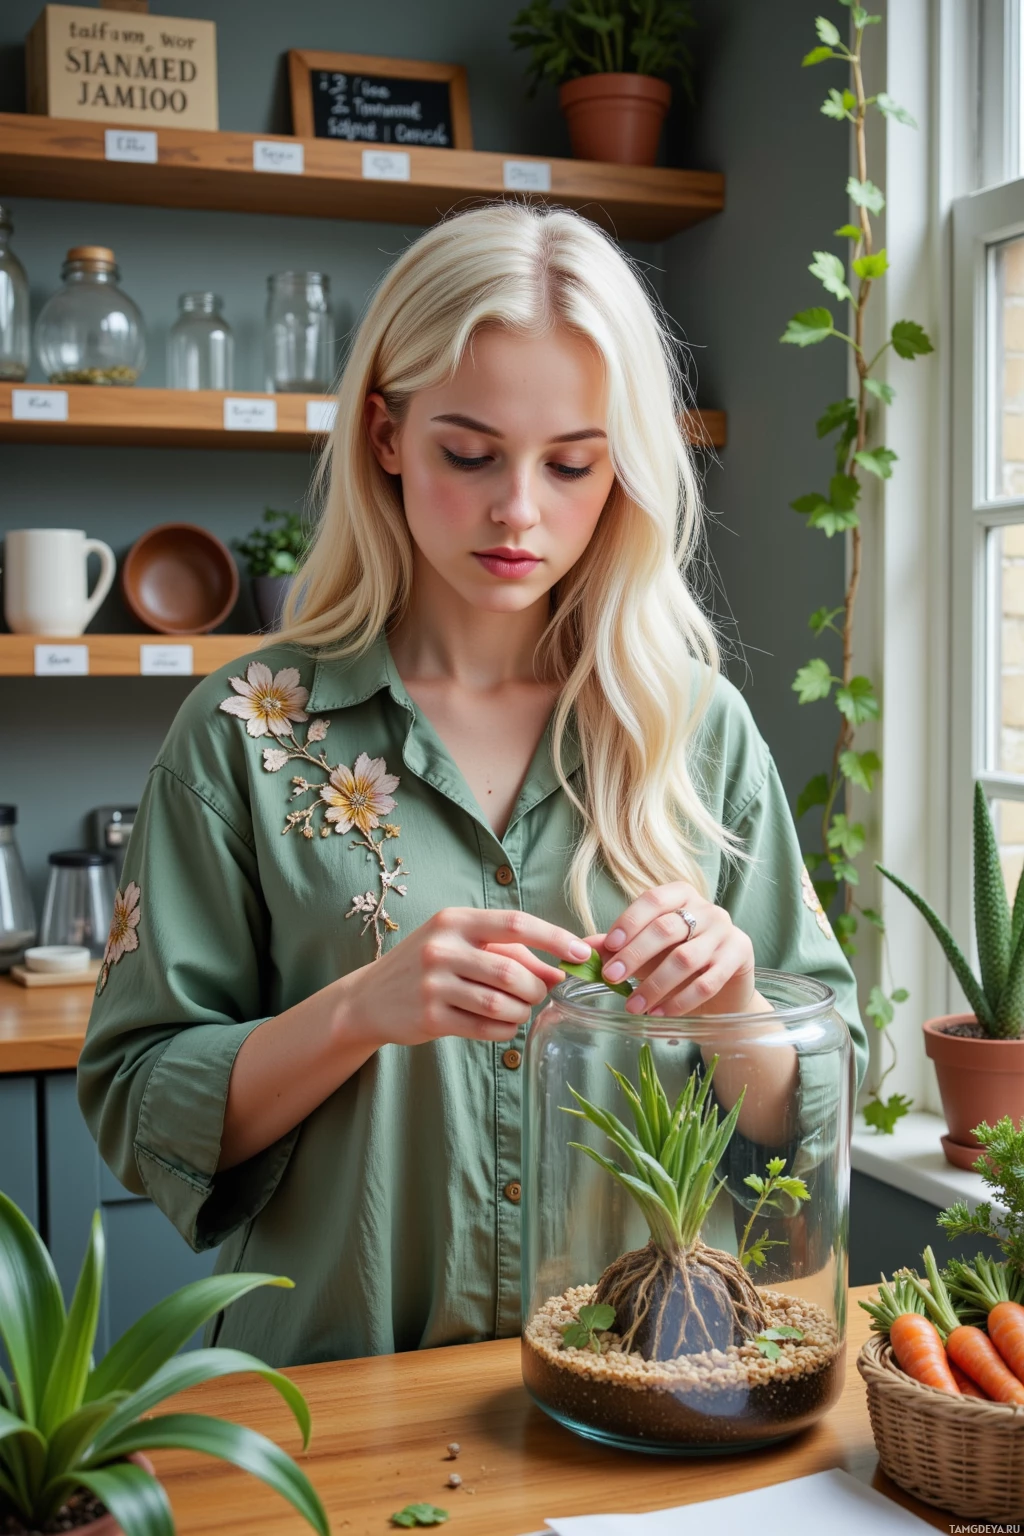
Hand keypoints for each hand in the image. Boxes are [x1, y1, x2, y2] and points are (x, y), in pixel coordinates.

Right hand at [343, 906, 589, 1048]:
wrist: (370, 998)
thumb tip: (560, 970)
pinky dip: (505, 1029)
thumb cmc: (429, 965)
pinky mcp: (430, 1017)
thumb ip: (511, 952)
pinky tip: (502, 1025)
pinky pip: (486, 1027)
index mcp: (455, 920)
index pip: (515, 923)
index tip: (582, 953)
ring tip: (519, 1010)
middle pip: (512, 971)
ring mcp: (433, 983)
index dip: (554, 938)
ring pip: (501, 1003)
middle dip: (536, 987)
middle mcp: (442, 947)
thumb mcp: (464, 945)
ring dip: (522, 1011)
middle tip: (538, 994)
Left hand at [581, 884, 759, 1017]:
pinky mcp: (740, 956)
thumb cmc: (678, 962)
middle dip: (635, 955)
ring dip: (655, 985)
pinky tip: (660, 1014)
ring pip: (686, 958)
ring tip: (634, 1006)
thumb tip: (581, 948)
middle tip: (612, 979)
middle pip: (667, 928)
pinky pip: (707, 982)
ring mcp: (726, 931)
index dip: (629, 921)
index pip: (653, 900)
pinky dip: (680, 1001)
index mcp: (681, 895)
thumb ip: (617, 947)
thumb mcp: (646, 951)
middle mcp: (707, 909)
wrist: (724, 988)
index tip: (608, 947)